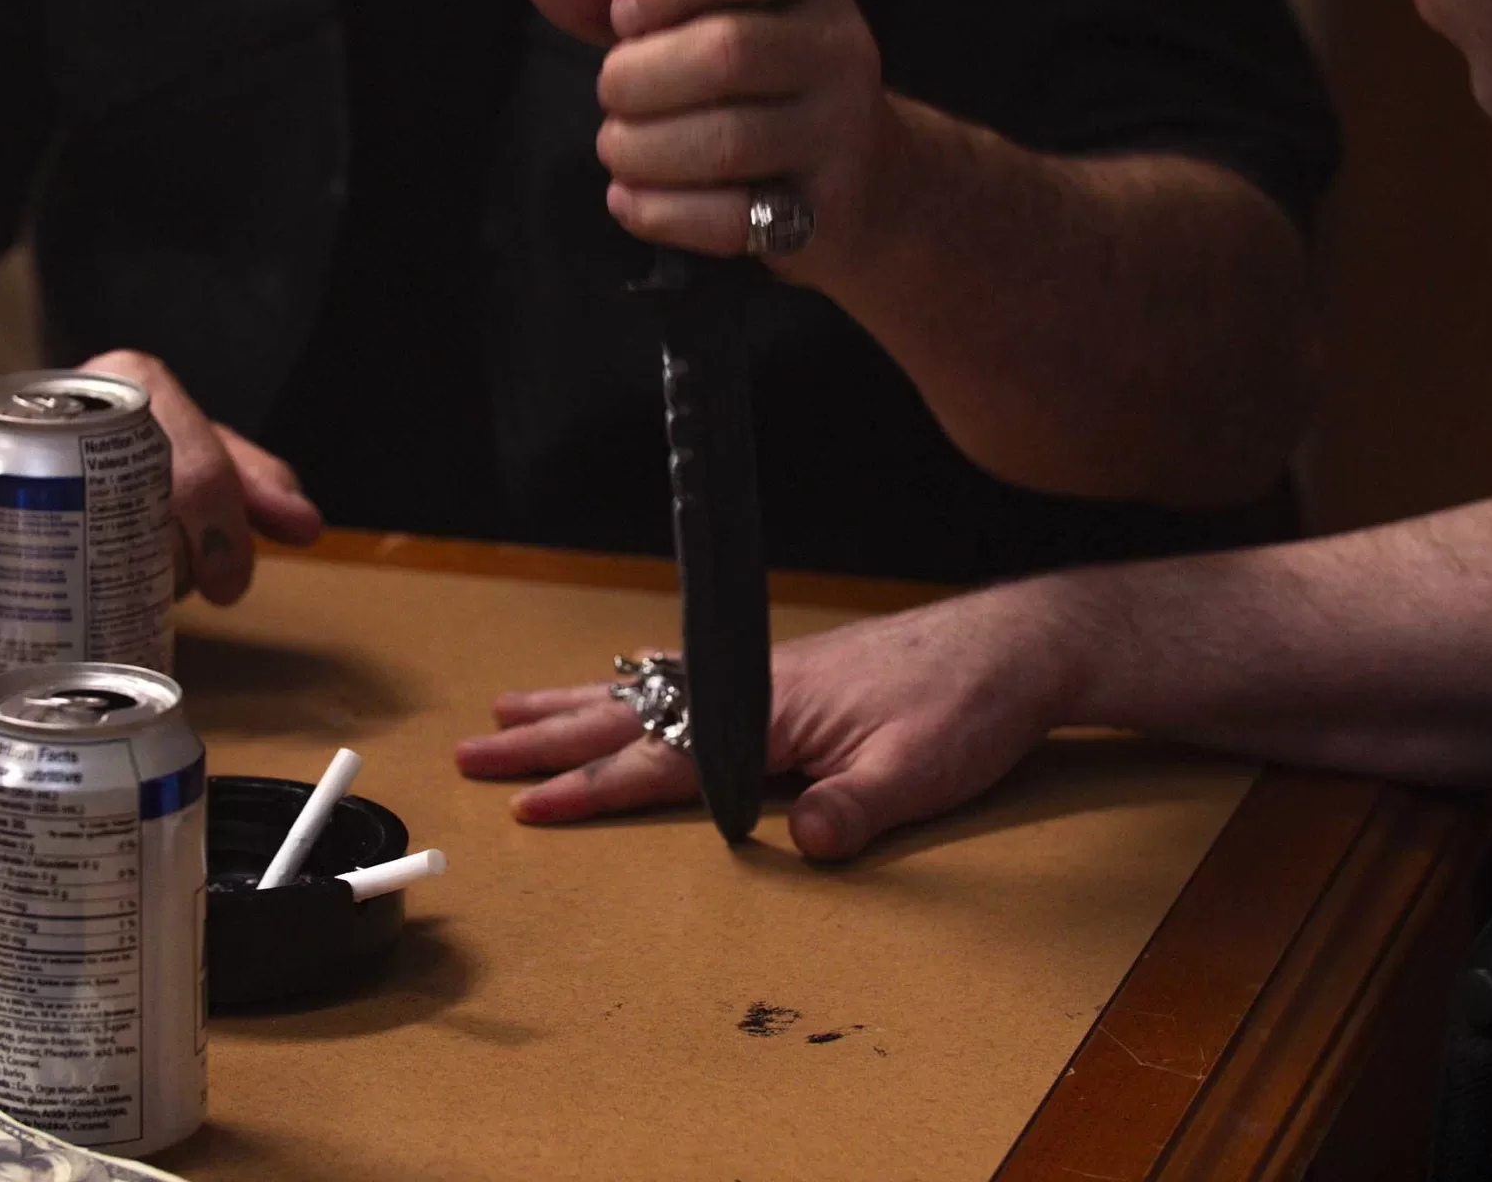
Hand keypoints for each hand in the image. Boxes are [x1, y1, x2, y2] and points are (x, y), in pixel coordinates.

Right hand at [0, 349, 321, 601]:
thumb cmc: (75, 449)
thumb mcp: (174, 445)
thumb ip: (247, 478)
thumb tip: (305, 526)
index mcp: (126, 380)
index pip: (199, 469)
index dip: (224, 535)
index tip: (228, 584)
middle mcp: (65, 408)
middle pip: (151, 521)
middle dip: (173, 567)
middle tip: (172, 583)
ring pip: (93, 561)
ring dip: (120, 591)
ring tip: (113, 575)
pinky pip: (19, 593)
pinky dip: (48, 616)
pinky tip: (57, 614)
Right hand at [455, 579, 1078, 859]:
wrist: (1016, 644)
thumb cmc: (968, 703)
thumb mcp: (922, 771)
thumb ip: (856, 809)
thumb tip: (801, 845)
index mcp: (770, 710)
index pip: (662, 757)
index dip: (591, 787)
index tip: (528, 806)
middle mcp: (754, 684)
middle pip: (629, 714)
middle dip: (548, 737)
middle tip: (475, 749)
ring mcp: (766, 674)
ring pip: (647, 689)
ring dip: (575, 702)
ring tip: (513, 708)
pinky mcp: (789, 675)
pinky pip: (683, 675)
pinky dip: (635, 683)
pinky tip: (622, 681)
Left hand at [525, 0, 889, 285]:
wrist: (865, 184)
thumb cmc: (757, 86)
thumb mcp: (695, 20)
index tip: (624, 18)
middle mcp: (838, 45)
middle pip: (724, 54)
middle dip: (635, 81)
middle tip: (613, 98)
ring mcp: (840, 131)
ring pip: (722, 143)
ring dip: (639, 150)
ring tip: (619, 149)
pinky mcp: (827, 211)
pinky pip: (730, 218)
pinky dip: (659, 212)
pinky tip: (630, 199)